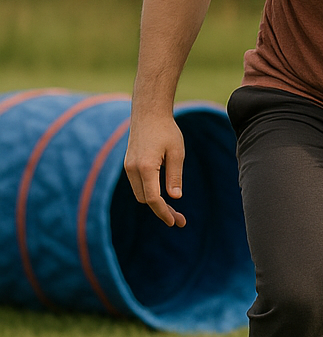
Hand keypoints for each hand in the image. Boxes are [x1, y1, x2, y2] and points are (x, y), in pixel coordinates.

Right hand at [123, 113, 187, 227]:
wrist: (148, 114)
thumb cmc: (166, 131)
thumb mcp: (177, 153)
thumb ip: (175, 175)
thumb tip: (175, 197)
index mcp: (145, 167)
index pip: (153, 198)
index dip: (163, 212)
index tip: (175, 222)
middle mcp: (132, 169)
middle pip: (145, 199)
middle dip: (161, 210)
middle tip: (180, 218)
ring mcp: (128, 167)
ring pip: (140, 194)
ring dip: (155, 203)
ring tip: (174, 209)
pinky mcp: (128, 164)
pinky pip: (138, 185)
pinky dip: (149, 193)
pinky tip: (163, 195)